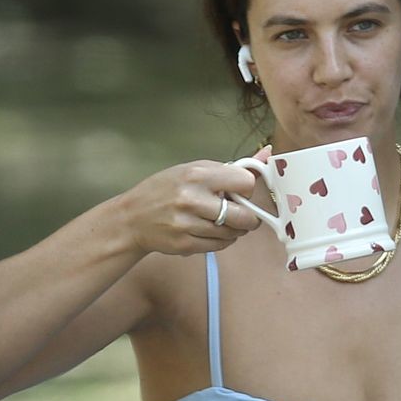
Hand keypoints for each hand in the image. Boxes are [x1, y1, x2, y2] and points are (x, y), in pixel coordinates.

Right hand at [118, 145, 271, 257]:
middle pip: (244, 216)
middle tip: (241, 214)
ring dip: (234, 230)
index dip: (246, 189)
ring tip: (220, 221)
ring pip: (233, 233)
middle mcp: (192, 199)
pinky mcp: (185, 244)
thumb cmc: (165, 190)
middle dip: (247, 217)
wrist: (133, 217)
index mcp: (196, 174)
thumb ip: (231, 167)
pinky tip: (209, 231)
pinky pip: (220, 246)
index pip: (245, 183)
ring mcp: (187, 224)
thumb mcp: (194, 169)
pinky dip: (221, 240)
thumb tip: (268, 154)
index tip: (238, 192)